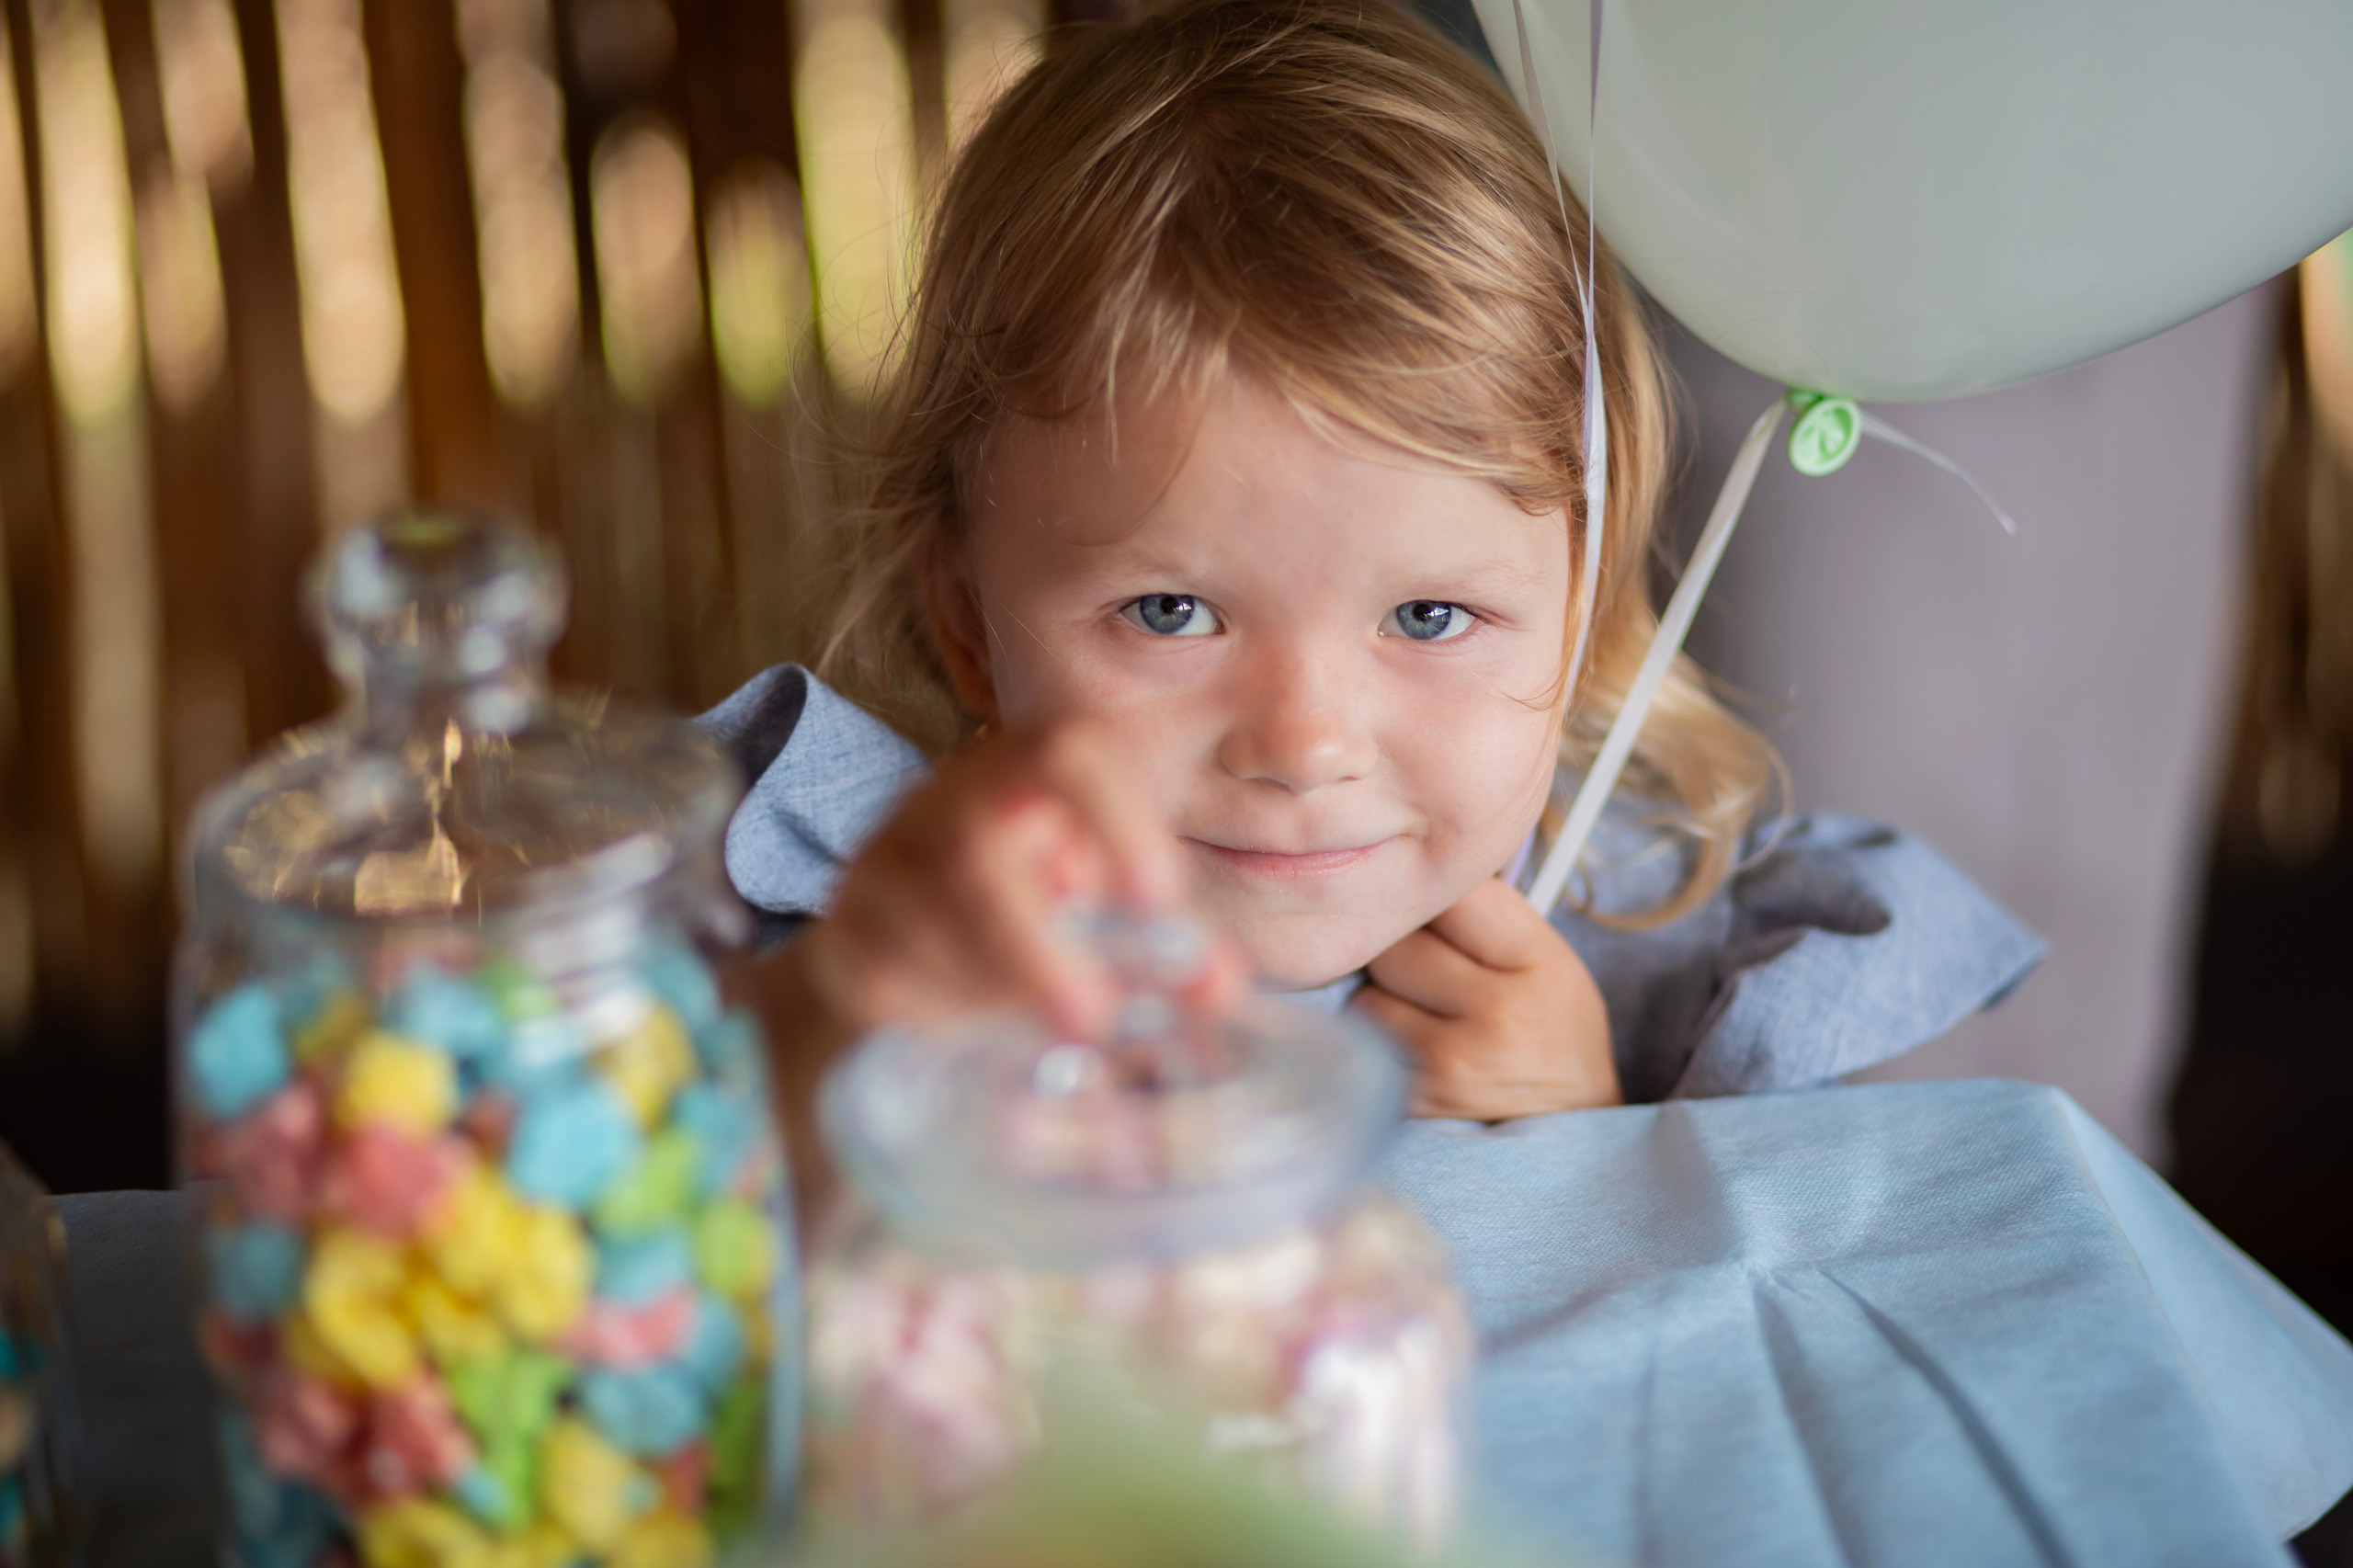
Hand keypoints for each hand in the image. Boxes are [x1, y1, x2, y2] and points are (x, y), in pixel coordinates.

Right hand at [792, 720, 1246, 1041]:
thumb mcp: (1108, 921)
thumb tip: (1217, 988)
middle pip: (978, 842)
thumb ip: (1167, 951)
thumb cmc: (1037, 913)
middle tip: (1090, 1017)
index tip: (1155, 899)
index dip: (1117, 818)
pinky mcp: (846, 933)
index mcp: (1034, 773)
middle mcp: (952, 800)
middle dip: (1032, 941)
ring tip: (1044, 1030)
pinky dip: (941, 1010)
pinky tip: (975, 1032)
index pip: (1073, 751)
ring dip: (992, 986)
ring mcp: (887, 861)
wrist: (912, 951)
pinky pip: (881, 970)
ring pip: (922, 913)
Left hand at [1351, 878, 1618, 1120]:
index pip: (1450, 895)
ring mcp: (1450, 1064)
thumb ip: (1482, 915)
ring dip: (1381, 1000)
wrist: (1569, 1124)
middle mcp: (1496, 1014)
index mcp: (1537, 963)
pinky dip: (1375, 1043)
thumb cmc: (1550, 1028)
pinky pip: (1362, 1047)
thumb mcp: (1547, 958)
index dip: (1430, 896)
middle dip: (1400, 952)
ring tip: (1421, 1014)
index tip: (1435, 912)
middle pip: (1395, 945)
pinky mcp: (1414, 1102)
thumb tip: (1398, 875)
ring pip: (1366, 996)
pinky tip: (1411, 1050)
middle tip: (1426, 970)